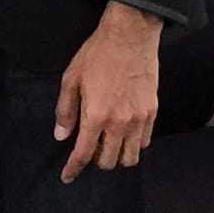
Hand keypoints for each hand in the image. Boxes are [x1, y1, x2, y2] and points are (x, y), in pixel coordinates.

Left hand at [53, 0, 162, 182]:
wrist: (130, 36)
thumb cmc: (97, 54)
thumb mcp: (71, 78)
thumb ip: (65, 110)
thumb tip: (61, 135)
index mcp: (96, 115)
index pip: (83, 154)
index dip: (73, 168)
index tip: (67, 176)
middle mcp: (120, 123)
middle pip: (109, 161)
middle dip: (94, 161)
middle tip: (87, 149)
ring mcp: (139, 119)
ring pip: (130, 157)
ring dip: (116, 157)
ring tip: (106, 144)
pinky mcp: (152, 112)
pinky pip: (145, 142)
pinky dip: (133, 145)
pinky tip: (123, 134)